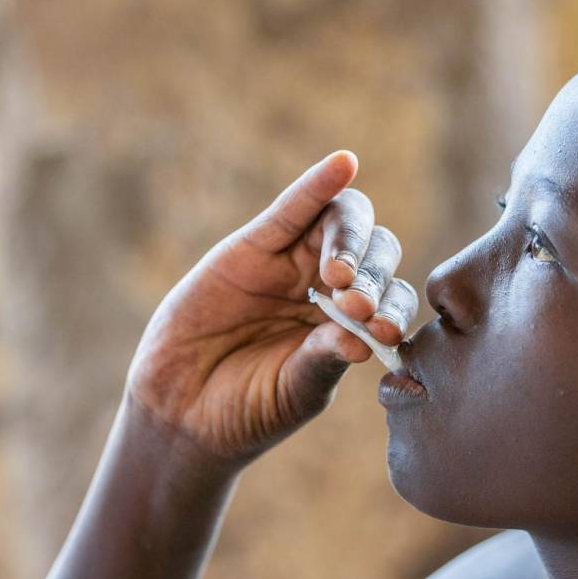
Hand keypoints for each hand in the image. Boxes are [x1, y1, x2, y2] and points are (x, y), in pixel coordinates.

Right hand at [125, 150, 417, 462]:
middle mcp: (330, 287)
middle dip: (373, 276)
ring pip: (338, 225)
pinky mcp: (253, 248)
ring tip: (340, 277)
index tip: (386, 334)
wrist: (184, 414)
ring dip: (351, 242)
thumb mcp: (296, 389)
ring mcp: (293, 263)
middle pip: (374, 254)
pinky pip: (292, 209)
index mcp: (353, 322)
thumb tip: (363, 342)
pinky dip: (317, 185)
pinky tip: (343, 164)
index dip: (393, 309)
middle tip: (357, 306)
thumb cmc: (250, 408)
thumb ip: (324, 360)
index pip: (391, 299)